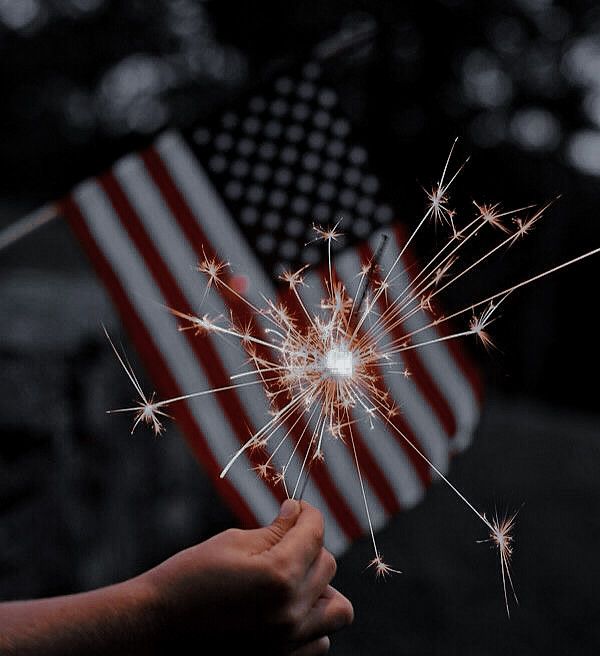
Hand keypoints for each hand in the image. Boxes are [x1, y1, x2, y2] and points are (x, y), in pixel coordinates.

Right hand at [145, 500, 352, 653]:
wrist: (155, 631)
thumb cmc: (188, 579)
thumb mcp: (232, 544)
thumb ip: (274, 530)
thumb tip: (297, 514)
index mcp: (279, 575)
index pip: (315, 532)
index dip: (308, 513)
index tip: (297, 509)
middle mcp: (291, 613)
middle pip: (327, 565)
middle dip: (310, 545)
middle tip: (284, 539)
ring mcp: (288, 644)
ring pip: (336, 609)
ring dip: (320, 588)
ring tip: (291, 579)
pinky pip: (320, 641)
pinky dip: (311, 623)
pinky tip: (285, 609)